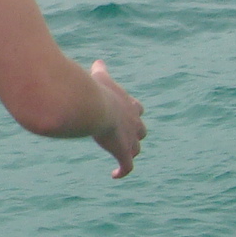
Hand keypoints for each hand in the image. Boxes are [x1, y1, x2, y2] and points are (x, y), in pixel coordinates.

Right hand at [89, 60, 145, 178]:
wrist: (95, 108)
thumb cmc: (96, 92)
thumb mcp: (100, 78)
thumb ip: (100, 71)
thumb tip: (99, 61)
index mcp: (130, 105)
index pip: (137, 110)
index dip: (132, 114)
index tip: (125, 117)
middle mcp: (134, 123)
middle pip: (141, 132)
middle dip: (134, 135)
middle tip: (125, 139)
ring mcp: (130, 139)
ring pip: (135, 150)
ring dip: (129, 153)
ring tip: (121, 158)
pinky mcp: (123, 152)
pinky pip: (127, 166)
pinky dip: (122, 171)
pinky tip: (115, 174)